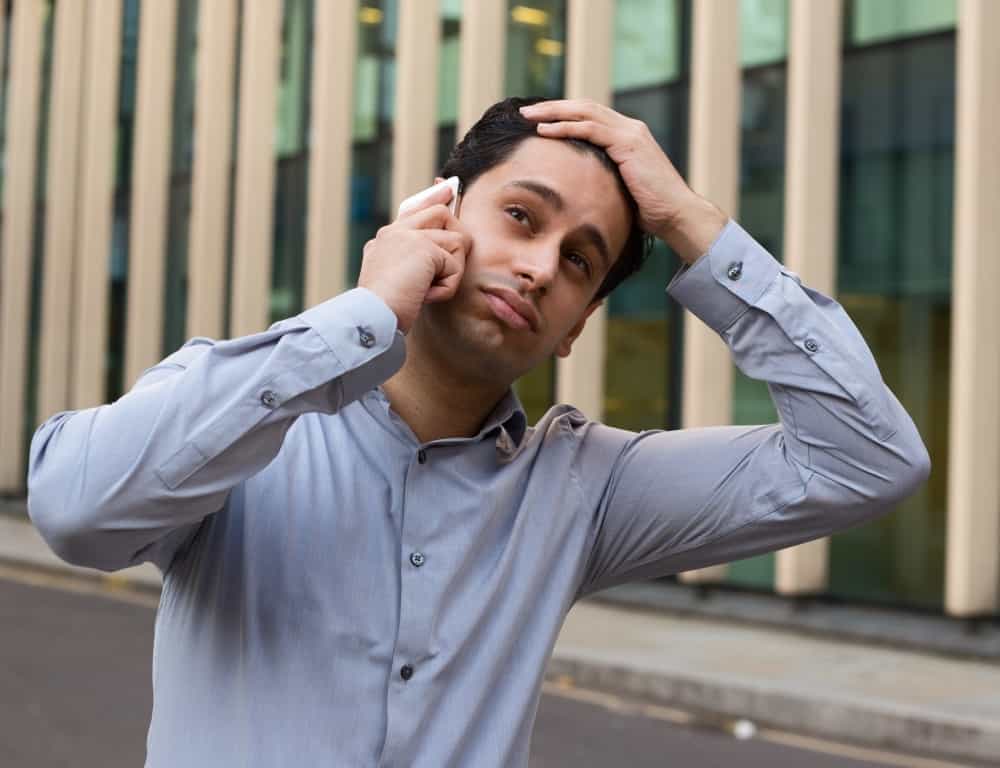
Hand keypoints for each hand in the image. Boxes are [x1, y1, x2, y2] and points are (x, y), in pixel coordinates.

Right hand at [358, 184, 471, 332]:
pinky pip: (455, 265)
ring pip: (456, 242)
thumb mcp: (395, 282)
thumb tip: (438, 255)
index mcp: (386, 239)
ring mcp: (408, 236)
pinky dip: (446, 287)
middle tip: (445, 270)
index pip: (415, 209)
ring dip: (450, 273)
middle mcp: (395, 232)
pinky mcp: (424, 247)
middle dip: (455, 241)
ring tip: (426, 290)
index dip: (433, 197)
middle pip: (442, 214)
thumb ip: (413, 263)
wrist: (370, 317)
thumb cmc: (383, 310)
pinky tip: (425, 296)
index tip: (447, 187)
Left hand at [519, 100, 727, 262]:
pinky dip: (566, 127)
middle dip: (553, 108)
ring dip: (553, 113)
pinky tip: (545, 131)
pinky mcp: (628, 143)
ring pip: (584, 112)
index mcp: (627, 136)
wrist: (676, 215)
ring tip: (528, 117)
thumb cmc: (649, 211)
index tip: (537, 120)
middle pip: (584, 107)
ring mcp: (630, 133)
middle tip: (525, 112)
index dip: (562, 115)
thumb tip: (576, 189)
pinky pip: (590, 128)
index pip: (589, 116)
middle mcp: (629, 128)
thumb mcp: (619, 189)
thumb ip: (602, 179)